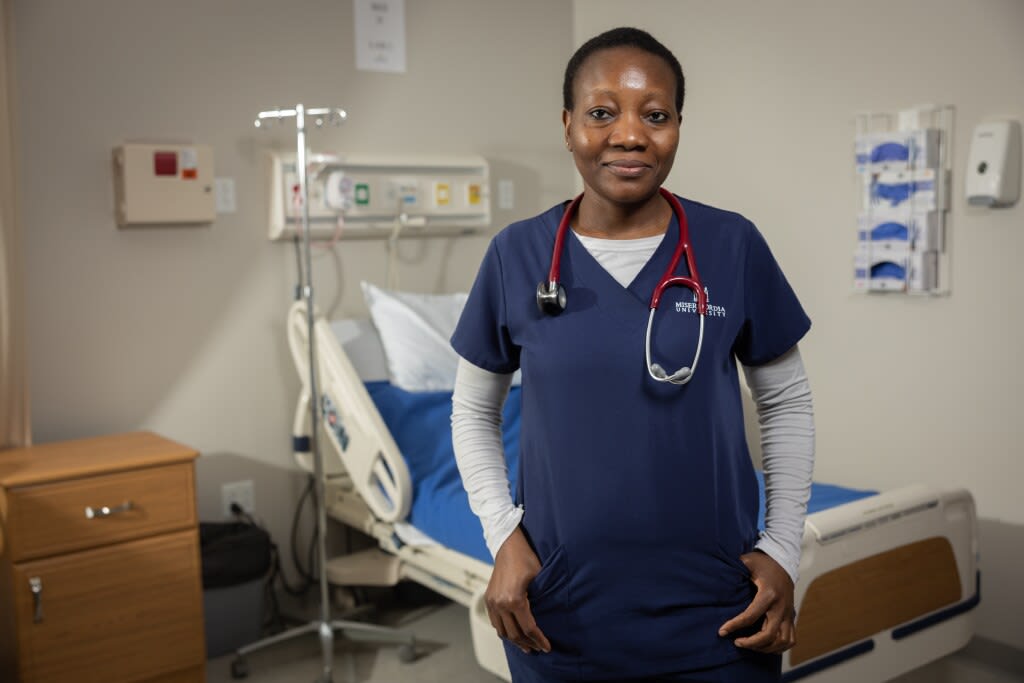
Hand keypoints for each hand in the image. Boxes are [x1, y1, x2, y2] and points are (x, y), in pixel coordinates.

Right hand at [485, 527, 551, 653]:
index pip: (528, 629)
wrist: (508, 545)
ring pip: (502, 631)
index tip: (547, 647)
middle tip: (538, 648)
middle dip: (528, 644)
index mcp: (514, 600)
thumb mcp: (540, 578)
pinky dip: (504, 631)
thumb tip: (552, 616)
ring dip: (515, 641)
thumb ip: (543, 599)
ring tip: (526, 646)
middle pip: (515, 634)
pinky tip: (513, 634)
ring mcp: (491, 602)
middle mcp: (500, 604)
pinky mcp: (488, 599)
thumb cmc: (526, 558)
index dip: (539, 640)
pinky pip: (495, 622)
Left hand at [718, 550, 796, 652]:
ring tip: (749, 645)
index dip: (734, 625)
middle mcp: (781, 606)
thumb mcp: (747, 561)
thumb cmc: (761, 563)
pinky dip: (779, 647)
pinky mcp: (791, 617)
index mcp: (768, 593)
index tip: (722, 631)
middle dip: (751, 643)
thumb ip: (733, 567)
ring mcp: (788, 613)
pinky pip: (790, 640)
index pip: (750, 616)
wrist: (783, 562)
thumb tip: (713, 571)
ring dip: (765, 648)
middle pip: (769, 634)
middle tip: (736, 642)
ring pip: (782, 641)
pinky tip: (764, 646)